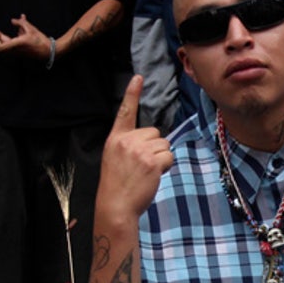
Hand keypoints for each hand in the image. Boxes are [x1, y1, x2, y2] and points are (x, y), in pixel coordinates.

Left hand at [0, 14, 52, 62]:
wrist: (48, 52)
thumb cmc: (40, 41)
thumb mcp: (32, 30)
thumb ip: (21, 23)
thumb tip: (13, 20)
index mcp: (15, 45)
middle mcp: (13, 49)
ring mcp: (15, 49)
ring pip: (1, 42)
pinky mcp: (18, 47)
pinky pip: (9, 39)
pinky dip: (8, 32)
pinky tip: (18, 20)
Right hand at [97, 76, 172, 227]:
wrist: (116, 205)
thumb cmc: (117, 185)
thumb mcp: (115, 158)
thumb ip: (129, 144)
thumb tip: (152, 139)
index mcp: (116, 138)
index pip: (125, 111)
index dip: (132, 93)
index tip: (139, 77)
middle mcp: (127, 141)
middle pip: (155, 133)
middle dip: (154, 147)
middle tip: (141, 166)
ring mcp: (140, 150)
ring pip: (164, 145)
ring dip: (160, 158)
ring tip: (145, 172)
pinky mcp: (152, 161)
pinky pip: (169, 157)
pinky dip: (165, 167)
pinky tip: (153, 176)